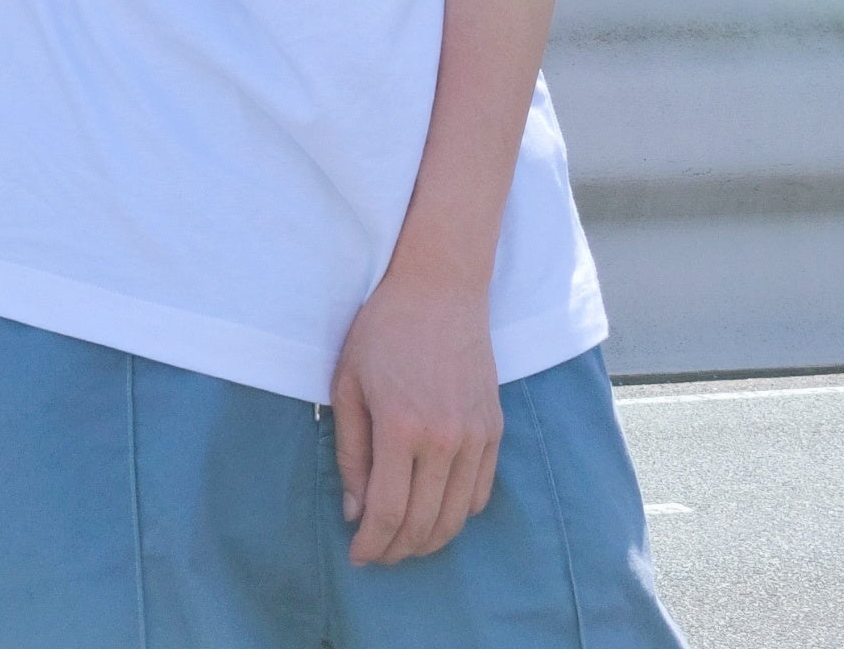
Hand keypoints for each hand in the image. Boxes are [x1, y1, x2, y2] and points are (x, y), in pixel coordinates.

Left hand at [330, 274, 502, 566]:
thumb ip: (350, 451)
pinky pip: (481, 492)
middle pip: (424, 523)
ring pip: (457, 516)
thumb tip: (355, 511)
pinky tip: (437, 514)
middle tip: (377, 555)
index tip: (357, 555)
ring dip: (429, 540)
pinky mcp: (495, 428)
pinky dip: (459, 515)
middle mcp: (444, 437)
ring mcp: (475, 435)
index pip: (389, 511)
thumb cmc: (384, 329)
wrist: (440, 288)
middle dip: (396, 550)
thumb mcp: (348, 383)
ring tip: (404, 542)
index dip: (371, 544)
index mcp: (400, 426)